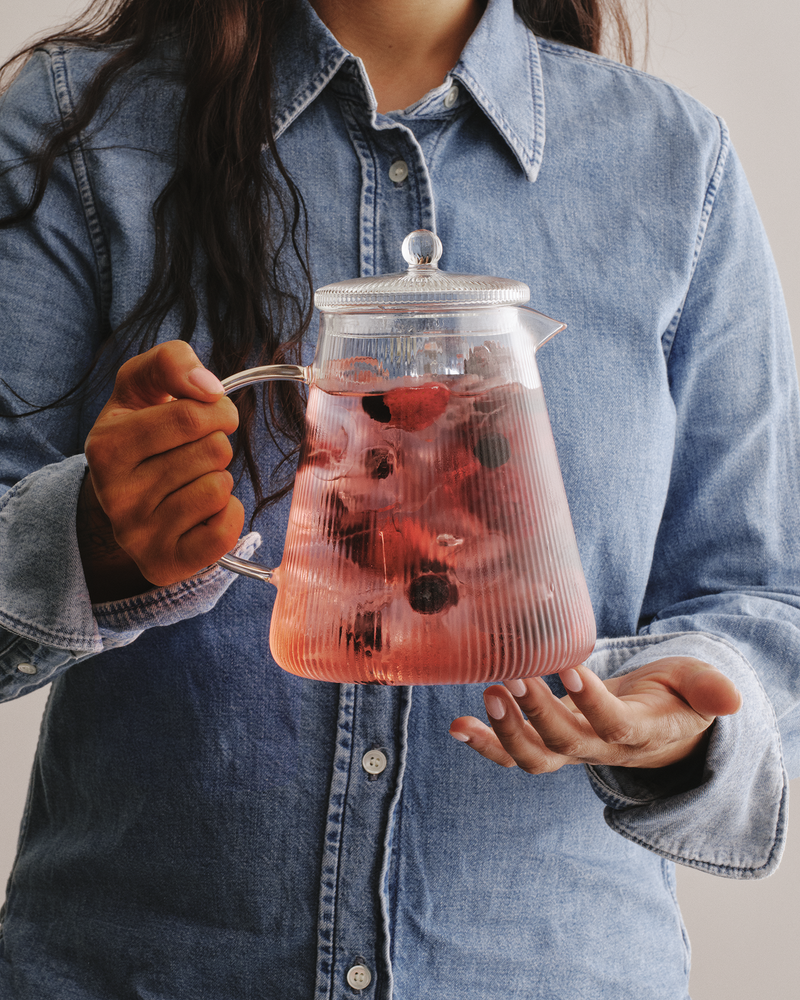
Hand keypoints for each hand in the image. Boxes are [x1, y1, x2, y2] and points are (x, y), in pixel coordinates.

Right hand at [79, 341, 243, 599]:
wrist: (122, 499)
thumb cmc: (141, 431)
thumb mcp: (143, 385)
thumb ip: (171, 362)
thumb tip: (208, 388)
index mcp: (105, 445)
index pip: (191, 414)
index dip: (217, 410)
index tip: (210, 414)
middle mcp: (113, 495)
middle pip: (213, 451)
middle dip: (217, 446)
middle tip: (191, 455)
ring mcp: (136, 534)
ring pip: (219, 489)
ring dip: (218, 479)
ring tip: (189, 482)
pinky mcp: (162, 564)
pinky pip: (224, 532)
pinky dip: (227, 515)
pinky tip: (201, 512)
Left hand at [449, 657, 742, 773]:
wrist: (652, 726)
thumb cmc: (671, 697)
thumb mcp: (693, 687)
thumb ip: (706, 689)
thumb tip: (731, 699)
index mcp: (637, 733)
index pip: (613, 724)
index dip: (590, 701)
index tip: (568, 665)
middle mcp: (598, 748)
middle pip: (566, 745)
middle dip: (537, 714)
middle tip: (512, 678)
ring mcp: (569, 751)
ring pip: (535, 758)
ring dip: (505, 732)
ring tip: (487, 693)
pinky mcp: (547, 745)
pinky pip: (510, 754)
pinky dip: (482, 743)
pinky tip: (456, 725)